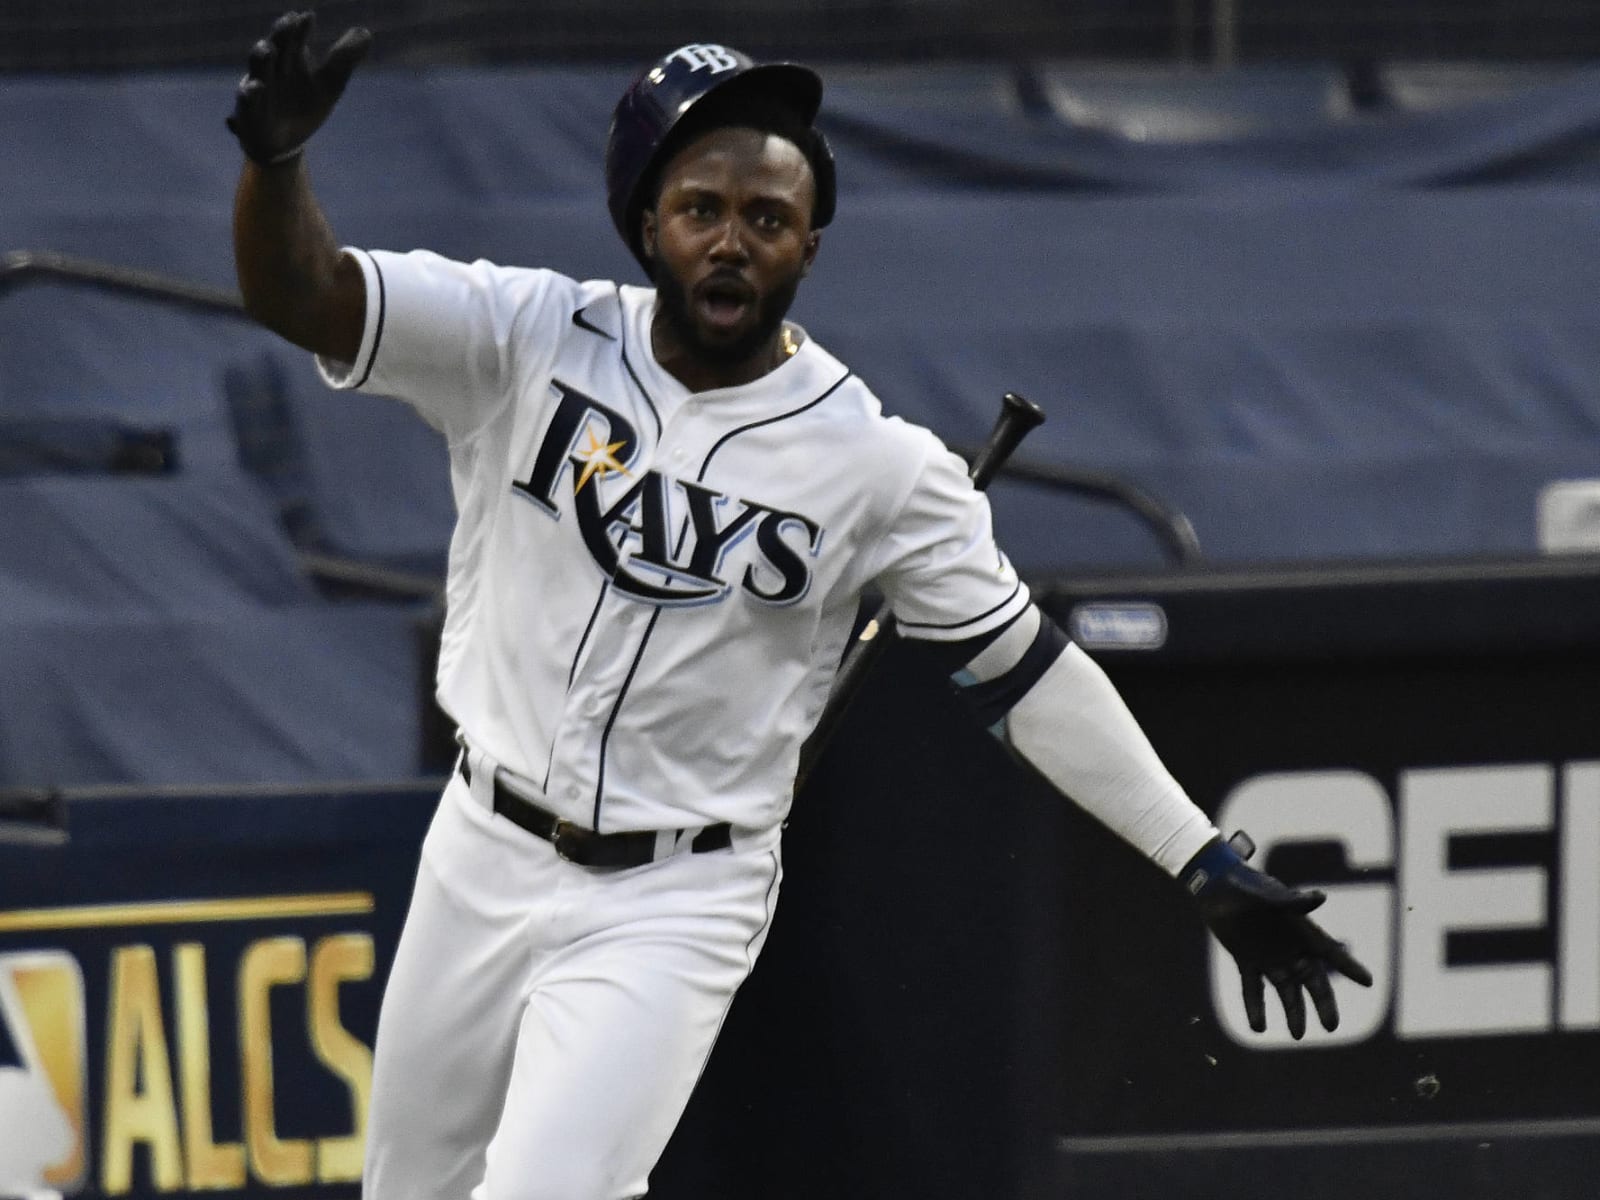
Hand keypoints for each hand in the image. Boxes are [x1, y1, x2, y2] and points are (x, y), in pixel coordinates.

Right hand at [226, 11, 370, 165]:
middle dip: (281, 35)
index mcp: (291, 59)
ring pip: (258, 70)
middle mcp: (273, 69)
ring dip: (262, 59)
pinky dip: (250, 95)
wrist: (284, 143)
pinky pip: (247, 101)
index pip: (296, 38)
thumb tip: (366, 32)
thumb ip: (344, 59)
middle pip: (276, 47)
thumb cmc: (304, 107)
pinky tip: (255, 88)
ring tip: (269, 49)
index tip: (309, 16)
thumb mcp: (329, 85)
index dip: (301, 27)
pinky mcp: (250, 112)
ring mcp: (259, 88)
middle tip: (290, 21)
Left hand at [1182, 831, 1373, 1038]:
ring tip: (1296, 1034)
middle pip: (1313, 980)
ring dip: (1293, 1011)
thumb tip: (1320, 898)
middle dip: (1322, 1003)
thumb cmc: (1247, 885)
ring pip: (1286, 990)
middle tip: (1330, 1026)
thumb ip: (1292, 901)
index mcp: (1302, 930)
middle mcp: (1290, 948)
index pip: (1331, 951)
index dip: (1349, 966)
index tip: (1368, 981)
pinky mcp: (1247, 962)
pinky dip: (1255, 1007)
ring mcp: (1270, 957)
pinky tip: (1257, 1027)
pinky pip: (1253, 989)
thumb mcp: (1269, 894)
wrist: (1217, 887)